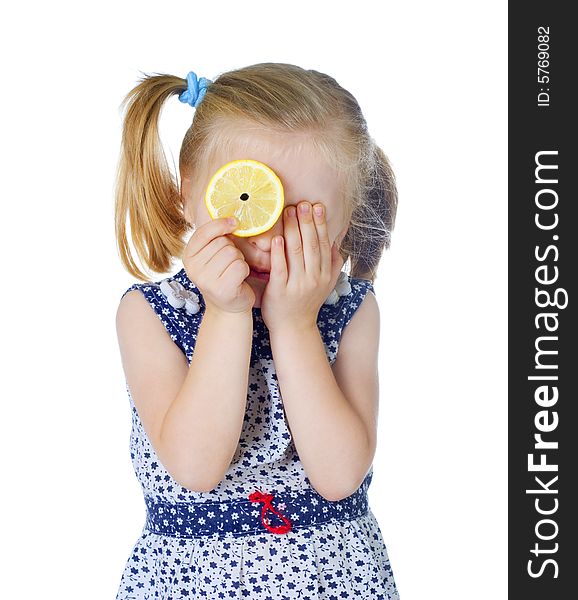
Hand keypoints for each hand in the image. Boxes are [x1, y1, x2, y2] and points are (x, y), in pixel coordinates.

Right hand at [183, 217, 254, 314]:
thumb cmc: (223, 276)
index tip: (234, 222)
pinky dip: (244, 270)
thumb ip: (214, 238)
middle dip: (233, 249)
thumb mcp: (212, 256)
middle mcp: (193, 269)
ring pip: (233, 253)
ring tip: (233, 271)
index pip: (204, 232)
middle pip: (223, 242)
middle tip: (229, 264)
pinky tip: (239, 279)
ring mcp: (206, 280)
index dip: (221, 224)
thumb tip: (231, 217)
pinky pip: (240, 265)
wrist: (228, 306)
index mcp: (188, 257)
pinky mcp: (222, 289)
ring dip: (239, 260)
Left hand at [261, 201, 344, 332]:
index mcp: (325, 274)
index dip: (321, 224)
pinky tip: (276, 238)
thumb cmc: (307, 302)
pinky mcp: (280, 291)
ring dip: (292, 230)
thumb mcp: (327, 283)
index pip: (324, 244)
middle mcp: (314, 278)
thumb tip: (339, 238)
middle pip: (311, 245)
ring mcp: (297, 285)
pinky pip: (280, 268)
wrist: (294, 328)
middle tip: (302, 203)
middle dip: (307, 222)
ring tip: (287, 212)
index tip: (317, 206)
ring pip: (296, 252)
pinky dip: (278, 253)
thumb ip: (334, 262)